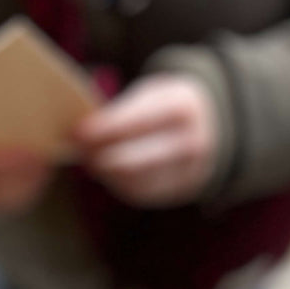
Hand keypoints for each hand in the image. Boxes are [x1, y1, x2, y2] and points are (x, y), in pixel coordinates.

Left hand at [74, 74, 218, 206]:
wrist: (210, 128)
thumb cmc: (164, 107)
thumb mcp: (151, 95)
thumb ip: (119, 111)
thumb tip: (79, 133)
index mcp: (183, 108)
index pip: (139, 120)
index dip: (106, 128)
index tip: (80, 131)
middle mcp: (191, 143)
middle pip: (138, 159)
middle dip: (103, 156)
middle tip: (81, 149)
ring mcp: (188, 172)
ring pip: (135, 180)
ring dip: (106, 172)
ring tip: (91, 158)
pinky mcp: (177, 192)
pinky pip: (139, 193)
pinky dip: (116, 182)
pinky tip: (105, 171)